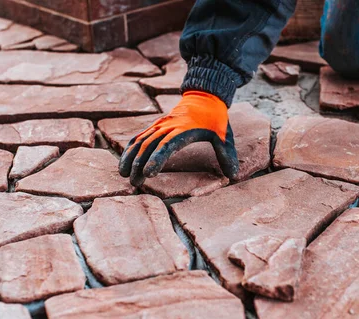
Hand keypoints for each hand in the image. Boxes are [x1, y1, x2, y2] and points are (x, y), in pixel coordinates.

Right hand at [119, 91, 238, 185]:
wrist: (205, 94)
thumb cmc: (215, 117)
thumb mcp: (224, 135)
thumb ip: (227, 155)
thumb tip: (233, 175)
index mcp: (184, 129)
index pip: (167, 146)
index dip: (156, 160)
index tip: (149, 173)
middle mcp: (168, 126)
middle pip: (149, 145)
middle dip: (139, 164)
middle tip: (135, 183)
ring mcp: (160, 125)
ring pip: (140, 141)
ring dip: (131, 158)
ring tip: (124, 176)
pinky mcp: (156, 125)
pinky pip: (139, 137)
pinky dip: (130, 149)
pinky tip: (125, 163)